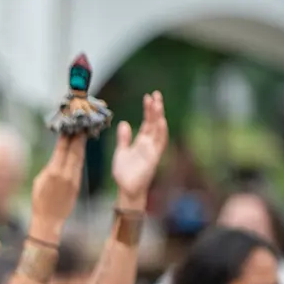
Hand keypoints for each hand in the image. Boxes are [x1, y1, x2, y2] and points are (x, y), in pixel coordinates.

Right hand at [30, 135, 85, 236]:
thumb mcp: (39, 181)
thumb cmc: (39, 201)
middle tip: (80, 125)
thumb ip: (49, 168)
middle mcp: (65, 174)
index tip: (68, 126)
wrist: (49, 221)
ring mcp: (73, 179)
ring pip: (79, 158)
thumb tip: (56, 158)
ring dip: (81, 145)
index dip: (66, 136)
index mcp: (53, 171)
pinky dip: (80, 156)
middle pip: (73, 151)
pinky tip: (80, 150)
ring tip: (82, 134)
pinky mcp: (77, 185)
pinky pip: (79, 167)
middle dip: (77, 137)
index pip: (62, 149)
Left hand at [111, 91, 168, 207]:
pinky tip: (161, 121)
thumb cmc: (124, 173)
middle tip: (156, 94)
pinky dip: (161, 132)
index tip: (148, 97)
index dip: (148, 110)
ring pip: (158, 130)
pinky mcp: (153, 158)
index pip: (147, 122)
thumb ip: (124, 138)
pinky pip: (159, 143)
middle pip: (155, 123)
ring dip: (159, 117)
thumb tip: (124, 123)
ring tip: (158, 103)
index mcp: (141, 142)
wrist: (126, 189)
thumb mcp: (121, 151)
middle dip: (156, 108)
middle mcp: (149, 144)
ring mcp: (152, 150)